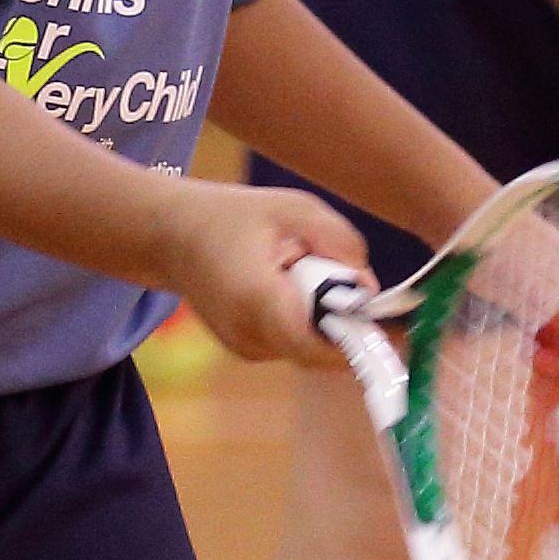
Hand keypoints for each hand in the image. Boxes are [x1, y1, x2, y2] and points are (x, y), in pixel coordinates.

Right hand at [158, 185, 370, 368]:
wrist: (175, 236)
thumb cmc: (236, 217)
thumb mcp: (296, 209)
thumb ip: (340, 243)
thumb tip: (369, 289)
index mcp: (257, 298)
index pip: (314, 346)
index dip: (353, 342)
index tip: (383, 325)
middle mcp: (247, 334)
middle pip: (318, 350)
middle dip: (342, 324)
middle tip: (342, 280)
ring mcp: (244, 348)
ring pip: (308, 348)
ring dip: (322, 321)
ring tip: (303, 275)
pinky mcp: (246, 350)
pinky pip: (292, 344)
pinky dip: (304, 322)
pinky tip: (289, 288)